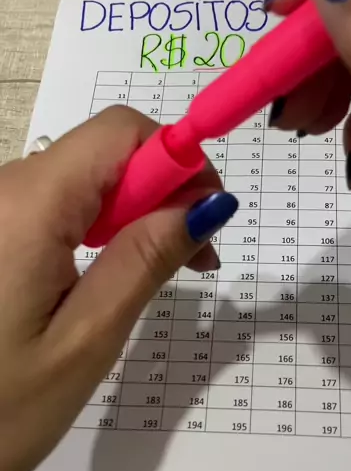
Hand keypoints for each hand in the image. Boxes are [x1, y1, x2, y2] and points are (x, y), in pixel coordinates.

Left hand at [0, 107, 236, 470]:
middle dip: (161, 191)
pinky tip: (106, 273)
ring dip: (130, 213)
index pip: (121, 131)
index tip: (209, 218)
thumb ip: (146, 260)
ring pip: (81, 178)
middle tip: (194, 261)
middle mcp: (2, 189)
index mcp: (26, 205)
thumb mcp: (86, 339)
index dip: (178, 160)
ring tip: (154, 276)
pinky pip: (53, 205)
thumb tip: (209, 203)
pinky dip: (94, 227)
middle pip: (102, 152)